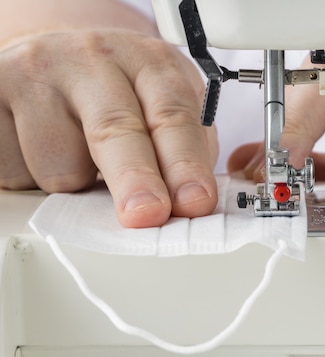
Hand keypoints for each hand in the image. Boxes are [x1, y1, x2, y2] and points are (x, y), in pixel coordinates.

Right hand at [0, 29, 217, 227]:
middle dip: (135, 179)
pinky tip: (42, 150)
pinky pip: (15, 170)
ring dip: (76, 184)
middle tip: (147, 214)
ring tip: (78, 156)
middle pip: (114, 128)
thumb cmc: (120, 94)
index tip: (194, 201)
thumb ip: (184, 150)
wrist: (56, 60)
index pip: (172, 114)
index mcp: (149, 63)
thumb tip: (190, 206)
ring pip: (60, 164)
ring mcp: (37, 74)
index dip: (185, 163)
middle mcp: (93, 60)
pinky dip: (33, 180)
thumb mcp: (164, 108)